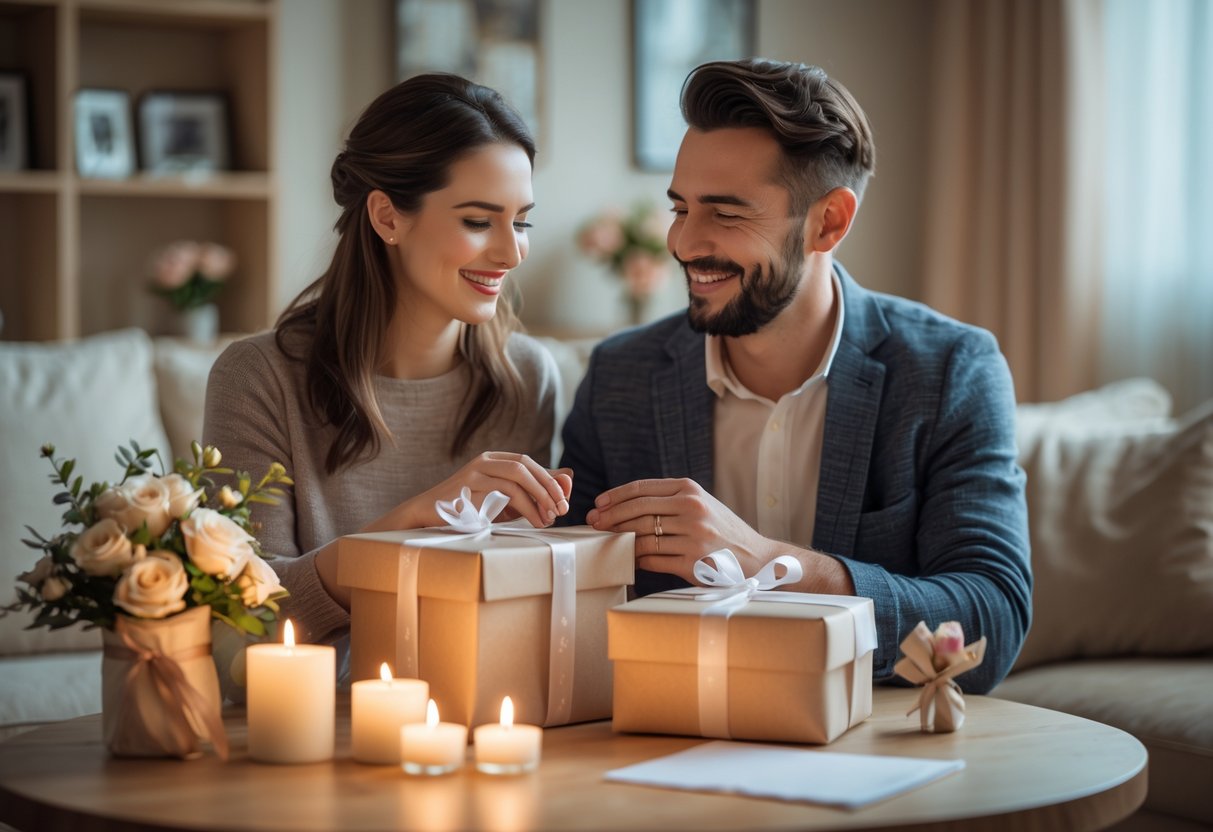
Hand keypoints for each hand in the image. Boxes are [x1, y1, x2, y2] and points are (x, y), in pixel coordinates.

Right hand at [366, 452, 571, 532]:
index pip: (528, 462)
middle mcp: (485, 461)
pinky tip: (534, 520)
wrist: (428, 519)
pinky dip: (526, 507)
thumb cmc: (469, 511)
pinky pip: (505, 492)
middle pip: (525, 465)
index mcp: (493, 460)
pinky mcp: (469, 486)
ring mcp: (475, 471)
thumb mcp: (505, 502)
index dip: (549, 479)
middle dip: (548, 486)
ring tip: (549, 518)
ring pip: (517, 476)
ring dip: (539, 498)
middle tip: (562, 508)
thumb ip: (533, 491)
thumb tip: (568, 478)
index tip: (564, 500)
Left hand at [585, 478, 773, 581]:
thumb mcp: (701, 503)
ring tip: (608, 542)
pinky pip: (653, 559)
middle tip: (594, 524)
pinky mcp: (692, 562)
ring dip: (620, 540)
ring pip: (642, 537)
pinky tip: (631, 559)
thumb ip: (669, 499)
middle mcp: (691, 509)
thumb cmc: (721, 530)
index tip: (598, 504)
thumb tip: (624, 504)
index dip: (615, 496)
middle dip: (610, 518)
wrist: (755, 557)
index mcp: (690, 490)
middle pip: (637, 511)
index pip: (642, 489)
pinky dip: (637, 559)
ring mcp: (692, 536)